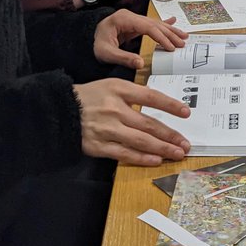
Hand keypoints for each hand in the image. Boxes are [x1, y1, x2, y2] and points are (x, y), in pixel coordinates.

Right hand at [73, 78, 190, 164]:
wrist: (59, 109)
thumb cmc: (90, 97)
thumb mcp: (111, 86)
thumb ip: (133, 95)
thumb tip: (160, 108)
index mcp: (119, 89)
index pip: (151, 97)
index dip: (170, 105)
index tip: (186, 113)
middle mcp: (114, 108)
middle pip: (149, 124)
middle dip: (170, 135)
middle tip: (186, 143)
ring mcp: (107, 128)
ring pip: (140, 141)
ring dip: (162, 148)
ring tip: (177, 153)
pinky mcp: (99, 146)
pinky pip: (125, 154)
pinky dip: (142, 158)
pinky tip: (156, 160)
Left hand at [93, 10, 187, 70]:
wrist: (85, 38)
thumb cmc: (95, 44)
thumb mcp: (105, 53)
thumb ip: (123, 57)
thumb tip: (141, 63)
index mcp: (124, 19)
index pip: (147, 27)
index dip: (160, 37)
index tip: (170, 47)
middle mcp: (130, 16)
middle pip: (155, 23)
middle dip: (170, 33)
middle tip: (182, 43)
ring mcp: (133, 18)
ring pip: (156, 23)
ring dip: (170, 30)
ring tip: (183, 36)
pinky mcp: (134, 24)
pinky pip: (151, 24)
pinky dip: (163, 24)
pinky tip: (173, 21)